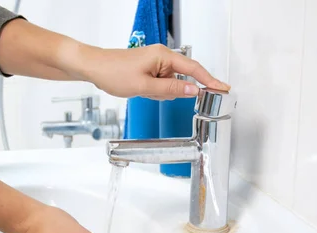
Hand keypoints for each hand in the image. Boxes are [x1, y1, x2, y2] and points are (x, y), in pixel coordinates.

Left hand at [75, 44, 230, 99]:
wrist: (93, 67)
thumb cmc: (113, 72)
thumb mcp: (144, 87)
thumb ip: (171, 90)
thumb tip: (193, 91)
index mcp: (164, 56)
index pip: (194, 69)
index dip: (210, 80)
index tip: (223, 88)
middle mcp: (162, 56)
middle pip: (181, 78)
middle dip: (172, 91)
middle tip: (152, 92)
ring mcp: (155, 62)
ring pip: (169, 84)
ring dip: (159, 92)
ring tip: (140, 89)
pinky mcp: (149, 68)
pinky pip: (160, 83)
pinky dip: (154, 90)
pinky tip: (140, 89)